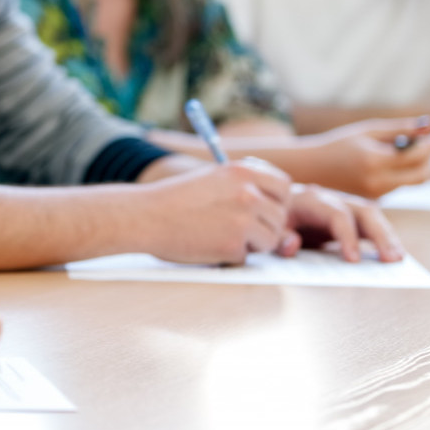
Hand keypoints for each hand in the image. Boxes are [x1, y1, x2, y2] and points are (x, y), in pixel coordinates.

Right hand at [138, 158, 292, 264]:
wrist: (145, 216)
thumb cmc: (175, 199)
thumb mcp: (213, 178)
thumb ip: (244, 185)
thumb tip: (275, 204)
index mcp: (243, 172)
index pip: (283, 187)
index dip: (276, 201)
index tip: (263, 210)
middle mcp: (248, 193)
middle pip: (280, 217)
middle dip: (264, 227)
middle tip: (239, 229)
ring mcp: (242, 220)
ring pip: (270, 240)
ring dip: (251, 244)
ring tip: (221, 236)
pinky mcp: (233, 246)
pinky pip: (247, 257)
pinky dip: (230, 257)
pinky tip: (208, 245)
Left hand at [277, 184, 403, 262]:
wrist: (271, 204)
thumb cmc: (272, 218)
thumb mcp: (269, 227)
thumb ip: (277, 237)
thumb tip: (293, 245)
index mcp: (310, 200)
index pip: (337, 214)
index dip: (347, 236)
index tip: (353, 260)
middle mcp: (332, 199)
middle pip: (363, 210)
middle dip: (379, 234)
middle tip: (391, 259)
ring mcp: (343, 206)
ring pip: (372, 216)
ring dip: (387, 236)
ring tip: (398, 260)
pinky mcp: (349, 218)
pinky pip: (371, 225)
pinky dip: (383, 238)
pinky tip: (393, 256)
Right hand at [302, 117, 429, 197]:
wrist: (313, 169)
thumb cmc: (340, 144)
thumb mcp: (368, 131)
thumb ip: (400, 128)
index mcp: (374, 161)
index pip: (415, 156)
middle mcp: (377, 181)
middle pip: (421, 175)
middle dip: (429, 159)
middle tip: (426, 145)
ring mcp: (377, 194)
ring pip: (412, 182)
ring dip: (417, 166)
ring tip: (405, 151)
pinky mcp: (376, 200)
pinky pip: (399, 186)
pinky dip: (403, 174)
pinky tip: (390, 163)